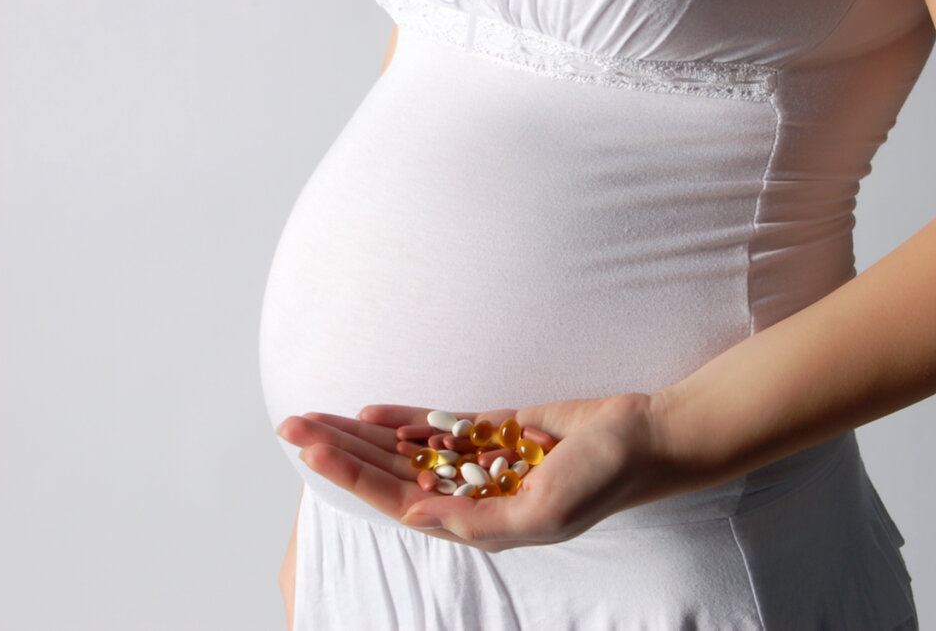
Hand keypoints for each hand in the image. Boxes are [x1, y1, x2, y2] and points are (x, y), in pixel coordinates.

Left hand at [276, 392, 692, 551]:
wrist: (643, 439)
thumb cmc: (603, 480)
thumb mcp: (543, 514)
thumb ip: (479, 522)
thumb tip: (415, 516)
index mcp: (477, 523)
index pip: (397, 498)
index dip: (350, 474)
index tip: (310, 446)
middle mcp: (472, 494)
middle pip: (390, 471)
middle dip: (342, 450)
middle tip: (291, 424)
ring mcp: (483, 462)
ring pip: (408, 449)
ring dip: (364, 434)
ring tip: (317, 416)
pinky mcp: (497, 430)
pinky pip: (442, 426)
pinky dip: (407, 419)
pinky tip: (373, 412)